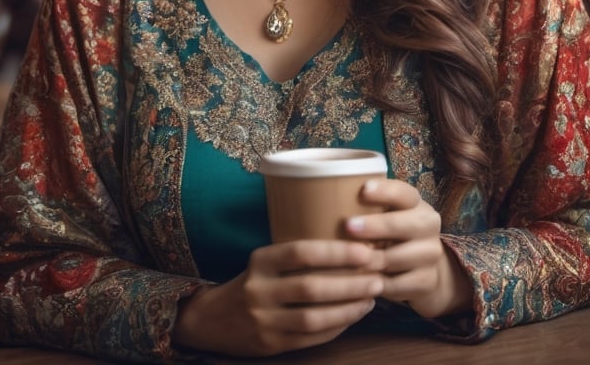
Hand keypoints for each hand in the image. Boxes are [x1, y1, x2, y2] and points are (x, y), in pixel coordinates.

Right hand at [173, 238, 383, 356]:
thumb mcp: (265, 261)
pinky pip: (310, 338)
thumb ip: (296, 255)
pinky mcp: (270, 345)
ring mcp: (263, 321)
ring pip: (313, 317)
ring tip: (371, 298)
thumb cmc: (251, 282)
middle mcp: (258, 290)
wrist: (211, 320)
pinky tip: (353, 316)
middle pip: (311, 287)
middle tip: (378, 277)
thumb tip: (350, 244)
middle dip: (350, 283)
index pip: (301, 253)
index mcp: (260, 261)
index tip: (365, 251)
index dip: (336, 252)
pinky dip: (336, 326)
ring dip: (348, 308)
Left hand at [345, 178, 472, 320]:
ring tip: (348, 259)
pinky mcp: (426, 281)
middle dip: (375, 225)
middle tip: (348, 226)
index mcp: (416, 203)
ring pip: (397, 257)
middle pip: (402, 224)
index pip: (403, 192)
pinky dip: (376, 284)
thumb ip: (366, 208)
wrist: (423, 268)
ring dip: (371, 259)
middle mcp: (428, 224)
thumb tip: (324, 200)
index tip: (363, 190)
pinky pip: (398, 284)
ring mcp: (430, 254)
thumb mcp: (385, 216)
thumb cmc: (391, 234)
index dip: (384, 191)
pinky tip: (359, 282)